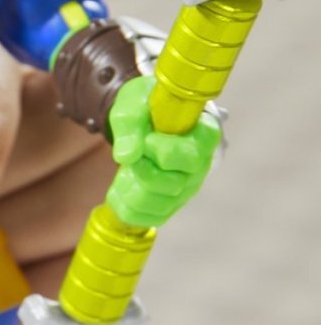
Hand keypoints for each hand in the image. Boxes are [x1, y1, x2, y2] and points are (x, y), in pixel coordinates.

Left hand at [107, 75, 220, 228]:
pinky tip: (122, 185)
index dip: (167, 151)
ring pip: (159, 204)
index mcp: (203, 134)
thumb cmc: (143, 107)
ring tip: (126, 169)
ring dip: (131, 188)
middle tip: (133, 154)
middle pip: (173, 183)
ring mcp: (187, 187)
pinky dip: (125, 205)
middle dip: (142, 170)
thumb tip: (125, 156)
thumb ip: (130, 126)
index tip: (149, 138)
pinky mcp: (170, 204)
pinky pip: (147, 218)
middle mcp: (200, 165)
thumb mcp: (132, 106)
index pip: (195, 153)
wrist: (142, 117)